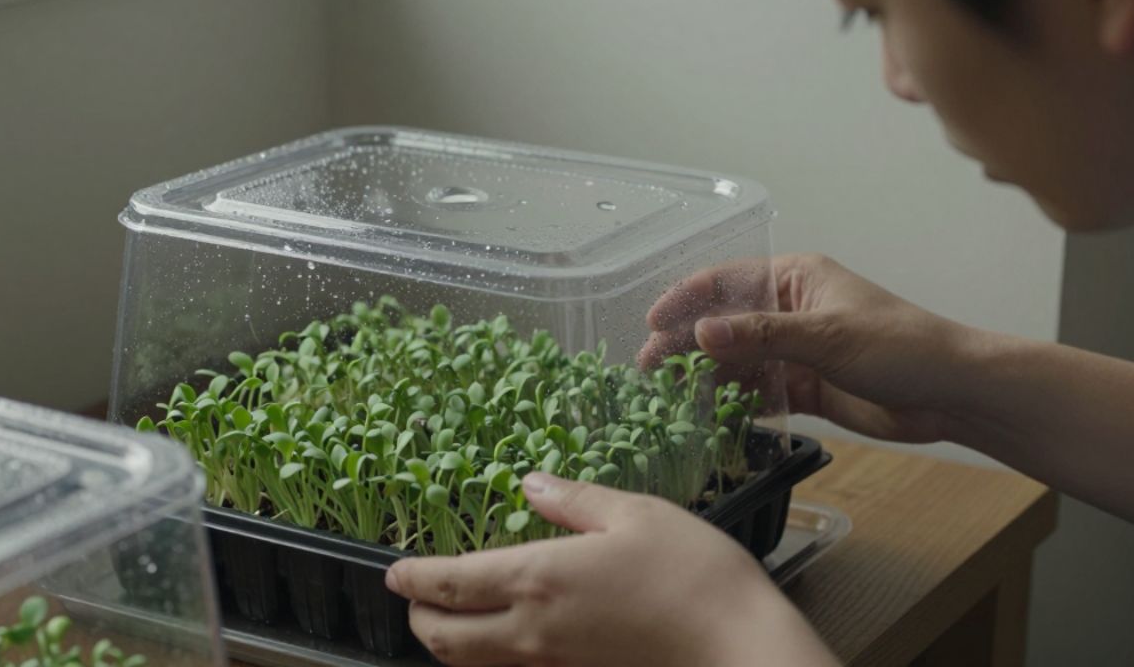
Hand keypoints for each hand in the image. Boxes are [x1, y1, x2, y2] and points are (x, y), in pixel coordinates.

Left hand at [386, 472, 837, 666]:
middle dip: (418, 618)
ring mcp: (554, 664)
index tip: (395, 572)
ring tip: (451, 618)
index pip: (450, 584)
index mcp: (539, 578)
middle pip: (445, 639)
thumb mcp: (635, 514)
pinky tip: (506, 638)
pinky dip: (489, 661)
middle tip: (415, 597)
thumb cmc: (693, 573)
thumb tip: (531, 484)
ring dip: (448, 644)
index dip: (413, 579)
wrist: (738, 646)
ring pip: (472, 665)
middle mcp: (533, 630)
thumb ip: (574, 500)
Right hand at [639, 254, 973, 444]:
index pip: (727, 282)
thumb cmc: (900, 347)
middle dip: (686, 344)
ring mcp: (796, 351)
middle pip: (725, 324)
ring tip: (667, 396)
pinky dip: (733, 403)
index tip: (651, 322)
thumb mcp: (827, 336)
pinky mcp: (806, 388)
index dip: (686, 300)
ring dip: (705, 377)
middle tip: (648, 368)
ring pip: (738, 362)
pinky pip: (758, 393)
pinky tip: (706, 416)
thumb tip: (702, 332)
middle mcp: (790, 311)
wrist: (951, 394)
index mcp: (795, 279)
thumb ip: (762, 337)